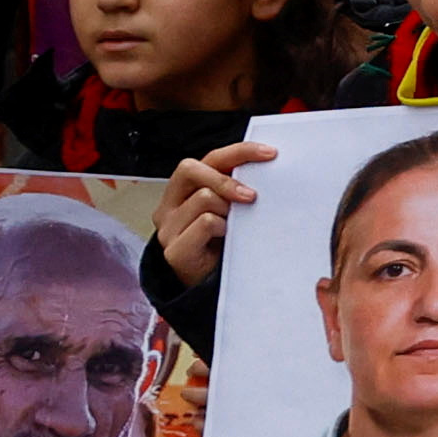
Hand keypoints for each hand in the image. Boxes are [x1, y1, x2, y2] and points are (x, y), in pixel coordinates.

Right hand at [157, 140, 276, 286]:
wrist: (209, 285)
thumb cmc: (222, 243)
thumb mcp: (230, 210)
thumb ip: (236, 189)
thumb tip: (268, 167)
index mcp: (183, 190)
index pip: (208, 158)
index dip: (239, 151)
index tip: (270, 153)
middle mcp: (169, 205)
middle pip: (191, 169)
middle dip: (226, 179)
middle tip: (252, 196)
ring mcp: (168, 228)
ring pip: (203, 198)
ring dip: (228, 210)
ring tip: (234, 227)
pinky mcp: (174, 250)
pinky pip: (206, 223)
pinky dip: (223, 228)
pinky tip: (227, 239)